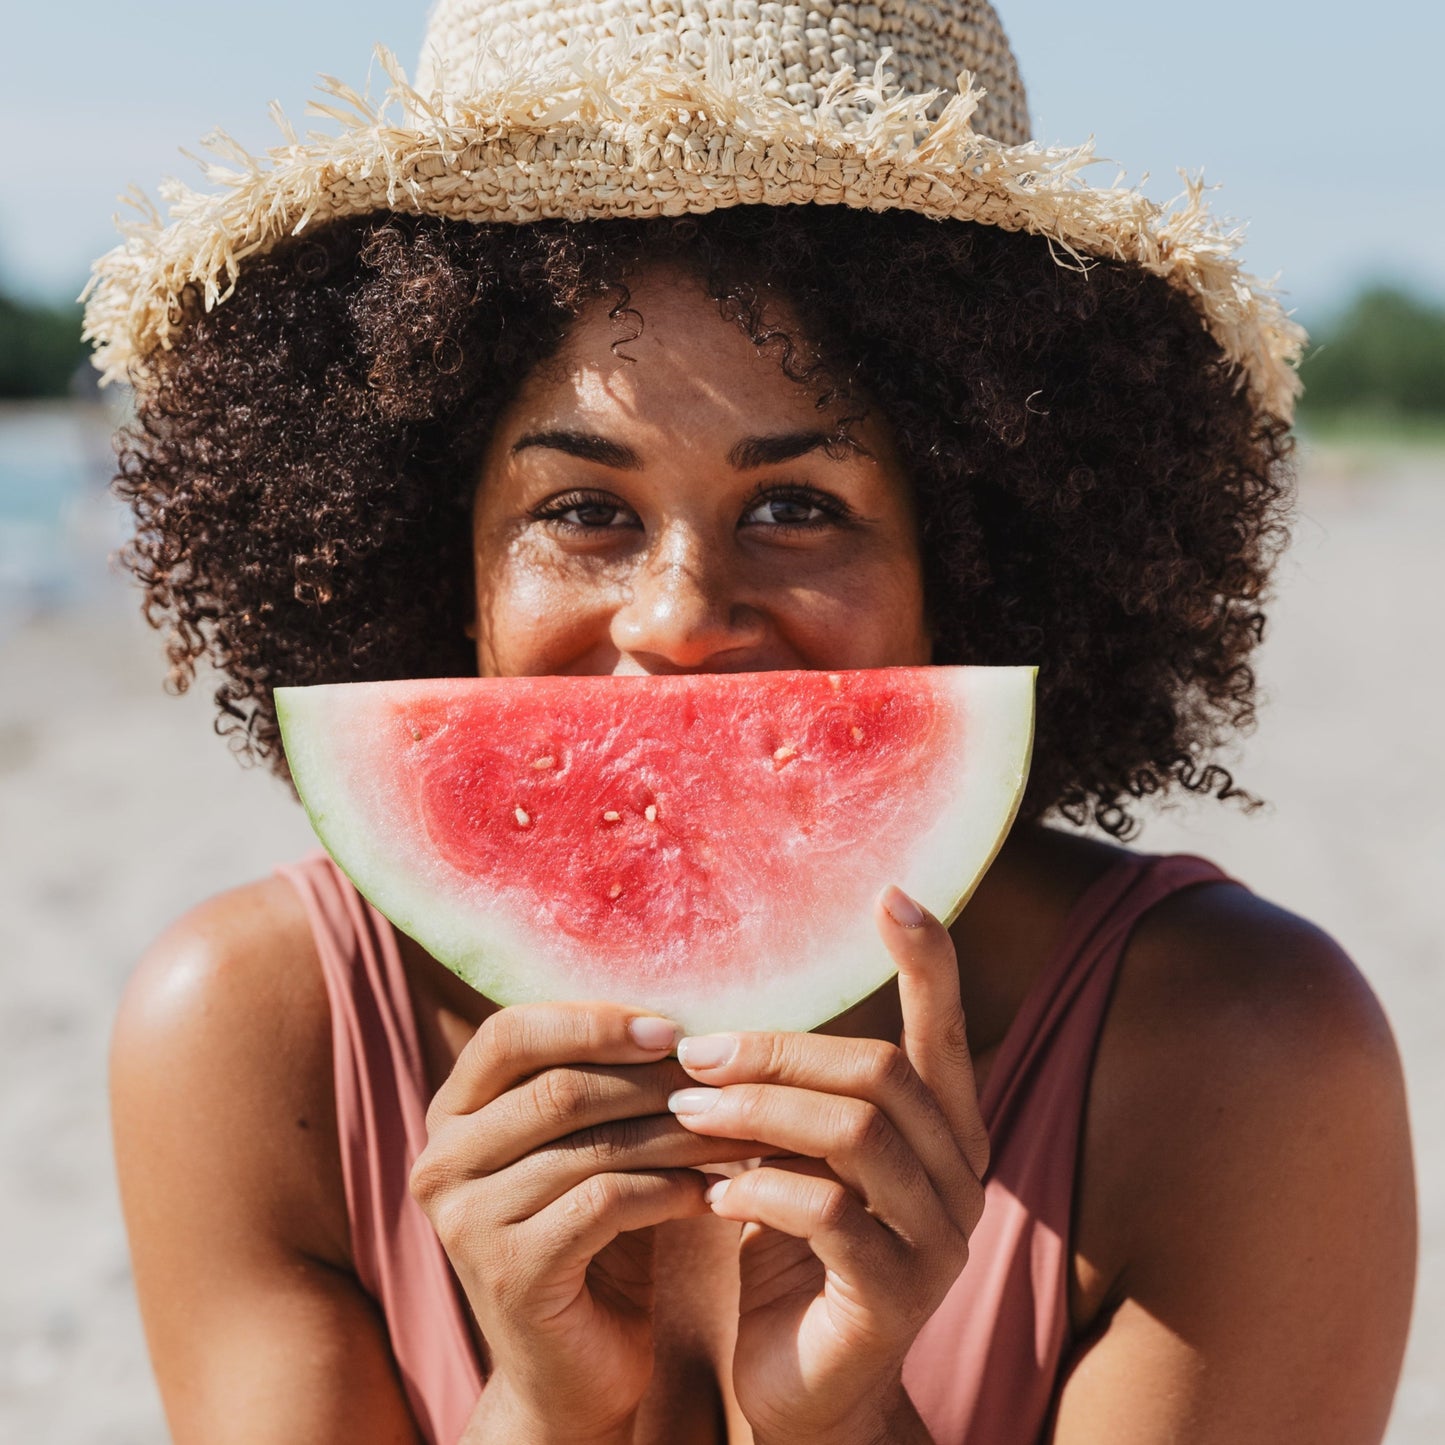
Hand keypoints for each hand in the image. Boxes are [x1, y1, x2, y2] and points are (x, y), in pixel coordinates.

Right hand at [408, 1002, 760, 1443]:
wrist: (573, 1372)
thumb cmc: (590, 1238)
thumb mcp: (582, 1145)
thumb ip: (598, 1079)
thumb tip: (674, 1012)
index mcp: (452, 1115)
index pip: (509, 1033)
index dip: (591, 1021)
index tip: (669, 1027)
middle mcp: (441, 1161)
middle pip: (557, 1086)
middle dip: (651, 1080)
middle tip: (723, 1080)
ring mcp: (466, 1220)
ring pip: (590, 1143)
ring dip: (678, 1133)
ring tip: (738, 1130)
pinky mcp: (510, 1272)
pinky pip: (606, 1202)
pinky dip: (670, 1190)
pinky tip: (712, 1192)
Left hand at [668, 886, 989, 1444]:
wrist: (794, 1391)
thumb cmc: (785, 1257)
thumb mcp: (788, 1162)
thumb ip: (786, 1099)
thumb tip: (716, 1022)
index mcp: (940, 1136)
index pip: (946, 1033)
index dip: (929, 962)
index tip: (893, 893)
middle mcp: (960, 1180)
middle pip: (882, 1073)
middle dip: (781, 1052)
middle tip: (695, 1054)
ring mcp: (938, 1243)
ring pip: (857, 1135)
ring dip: (759, 1113)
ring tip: (687, 1113)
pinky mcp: (897, 1299)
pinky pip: (831, 1214)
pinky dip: (761, 1190)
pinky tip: (710, 1194)